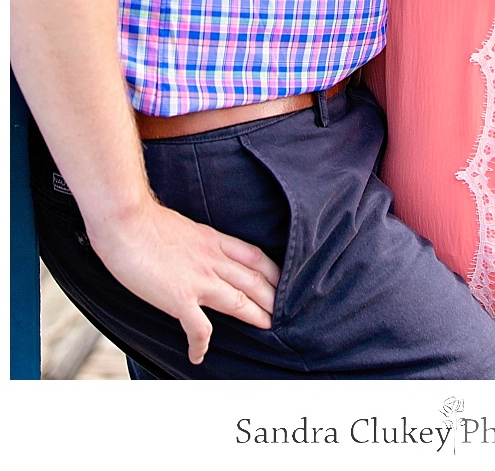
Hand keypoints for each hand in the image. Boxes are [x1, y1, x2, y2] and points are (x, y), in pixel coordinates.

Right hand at [88, 196, 280, 365]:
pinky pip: (198, 327)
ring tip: (269, 330)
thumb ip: (198, 242)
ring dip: (256, 317)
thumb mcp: (184, 227)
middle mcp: (212, 260)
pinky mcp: (179, 298)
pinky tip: (198, 356)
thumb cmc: (145, 221)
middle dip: (273, 298)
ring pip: (239, 301)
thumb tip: (199, 253)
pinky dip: (201, 344)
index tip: (284, 283)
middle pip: (254, 280)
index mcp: (213, 240)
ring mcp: (198, 279)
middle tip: (287, 313)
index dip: (273, 272)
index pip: (255, 256)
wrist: (125, 220)